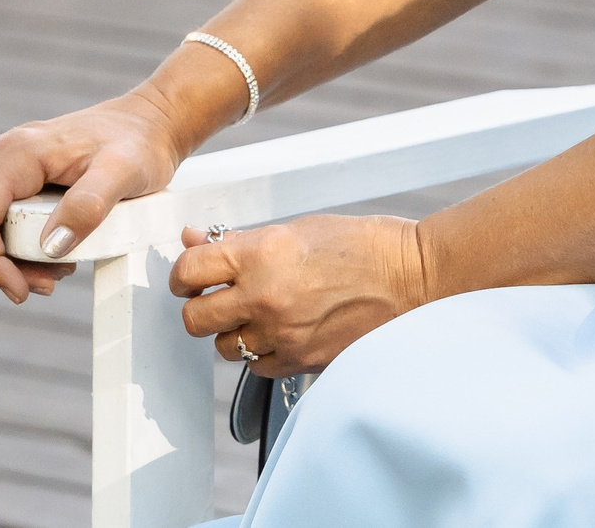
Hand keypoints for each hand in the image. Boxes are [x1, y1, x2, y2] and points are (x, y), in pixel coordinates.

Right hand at [0, 93, 184, 302]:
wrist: (149, 124)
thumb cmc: (138, 143)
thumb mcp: (123, 172)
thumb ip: (88, 206)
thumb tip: (50, 247)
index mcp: (17, 154)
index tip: (21, 291)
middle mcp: (3, 158)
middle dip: (7, 267)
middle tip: (51, 285)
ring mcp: (9, 169)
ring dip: (16, 261)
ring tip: (62, 269)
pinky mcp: (21, 180)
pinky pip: (6, 223)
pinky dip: (25, 248)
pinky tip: (60, 254)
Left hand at [170, 214, 427, 375]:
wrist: (411, 277)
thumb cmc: (361, 244)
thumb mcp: (296, 228)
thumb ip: (241, 240)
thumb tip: (195, 239)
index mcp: (261, 254)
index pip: (190, 270)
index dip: (183, 273)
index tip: (190, 275)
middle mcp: (265, 297)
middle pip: (195, 318)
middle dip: (199, 307)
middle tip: (213, 297)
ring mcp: (283, 334)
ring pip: (224, 347)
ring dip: (231, 331)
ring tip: (256, 313)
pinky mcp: (301, 360)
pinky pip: (257, 367)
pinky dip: (260, 353)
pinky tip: (279, 331)